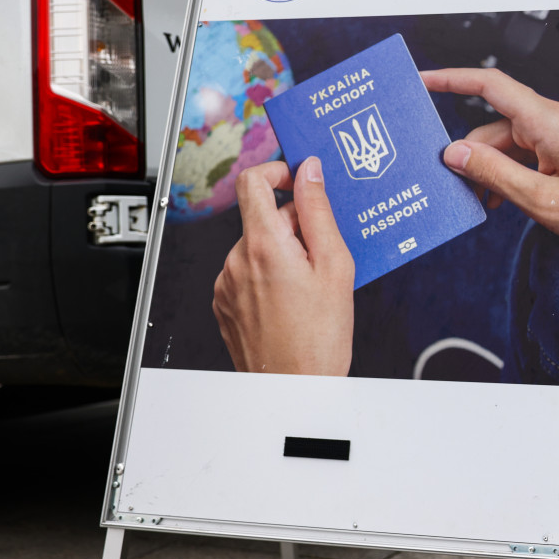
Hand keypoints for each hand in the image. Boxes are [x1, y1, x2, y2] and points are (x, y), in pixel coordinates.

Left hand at [212, 158, 354, 374]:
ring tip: (308, 287)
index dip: (277, 171)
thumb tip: (309, 172)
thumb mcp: (335, 265)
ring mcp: (226, 284)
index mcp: (264, 246)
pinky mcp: (224, 304)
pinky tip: (290, 301)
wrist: (294, 388)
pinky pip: (246, 273)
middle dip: (293, 226)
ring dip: (281, 254)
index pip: (253, 181)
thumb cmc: (319, 337)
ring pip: (255, 247)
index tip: (295, 179)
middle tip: (322, 255)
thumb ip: (318, 211)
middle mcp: (236, 261)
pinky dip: (268, 276)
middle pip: (261, 218)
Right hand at [423, 68, 558, 242]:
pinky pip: (526, 148)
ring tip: (486, 201)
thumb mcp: (541, 200)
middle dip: (473, 154)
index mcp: (550, 121)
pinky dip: (510, 168)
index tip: (425, 80)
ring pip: (509, 140)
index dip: (452, 79)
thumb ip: (494, 174)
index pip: (491, 86)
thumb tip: (457, 154)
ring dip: (493, 168)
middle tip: (459, 187)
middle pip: (496, 124)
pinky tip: (503, 195)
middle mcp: (557, 117)